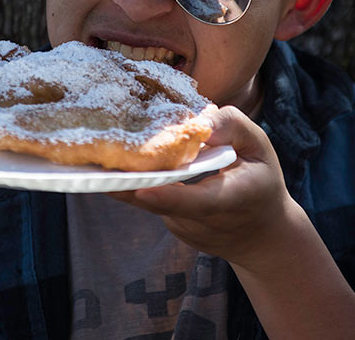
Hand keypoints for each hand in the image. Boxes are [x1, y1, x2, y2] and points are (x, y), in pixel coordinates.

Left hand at [108, 104, 295, 269]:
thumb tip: (199, 119)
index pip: (197, 202)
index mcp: (230, 200)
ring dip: (125, 179)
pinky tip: (112, 160)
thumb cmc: (261, 180)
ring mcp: (183, 228)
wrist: (261, 235)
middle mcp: (202, 221)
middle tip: (93, 160)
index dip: (168, 197)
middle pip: (160, 204)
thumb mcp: (260, 147)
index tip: (142, 190)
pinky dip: (136, 181)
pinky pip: (150, 200)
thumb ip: (233, 127)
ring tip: (93, 153)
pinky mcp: (171, 225)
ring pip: (149, 201)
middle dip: (128, 183)